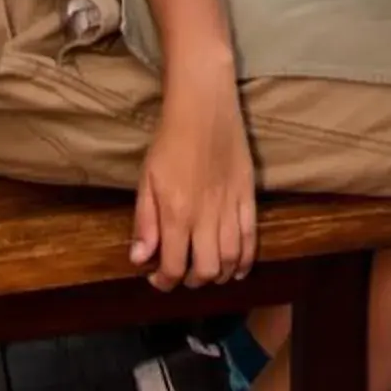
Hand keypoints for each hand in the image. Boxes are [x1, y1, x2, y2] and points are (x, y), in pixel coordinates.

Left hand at [131, 59, 255, 289]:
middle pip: (205, 270)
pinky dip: (245, 260)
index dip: (164, 282)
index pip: (173, 267)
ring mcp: (231, 207)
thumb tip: (140, 260)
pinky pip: (251, 238)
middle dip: (191, 282)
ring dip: (217, 275)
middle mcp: (206, 217)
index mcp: (176, 214)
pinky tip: (236, 270)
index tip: (157, 279)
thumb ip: (144, 222)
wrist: (203, 108)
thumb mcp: (146, 180)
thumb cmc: (169, 142)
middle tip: (181, 275)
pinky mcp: (248, 197)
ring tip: (206, 273)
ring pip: (230, 259)